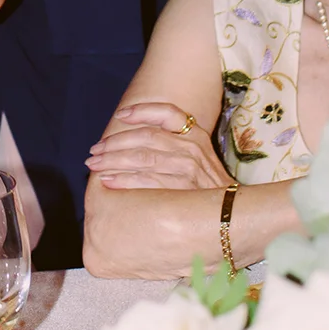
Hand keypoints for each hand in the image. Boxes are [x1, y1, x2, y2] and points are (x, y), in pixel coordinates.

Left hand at [84, 100, 231, 191]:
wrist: (234, 218)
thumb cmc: (207, 189)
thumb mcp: (197, 160)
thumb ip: (171, 147)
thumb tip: (130, 143)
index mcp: (195, 135)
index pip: (167, 112)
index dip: (142, 111)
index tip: (121, 115)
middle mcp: (193, 147)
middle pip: (146, 137)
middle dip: (115, 143)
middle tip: (94, 151)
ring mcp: (190, 168)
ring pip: (143, 157)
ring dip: (113, 161)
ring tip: (94, 166)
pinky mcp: (186, 190)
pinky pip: (148, 181)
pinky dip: (125, 180)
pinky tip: (108, 182)